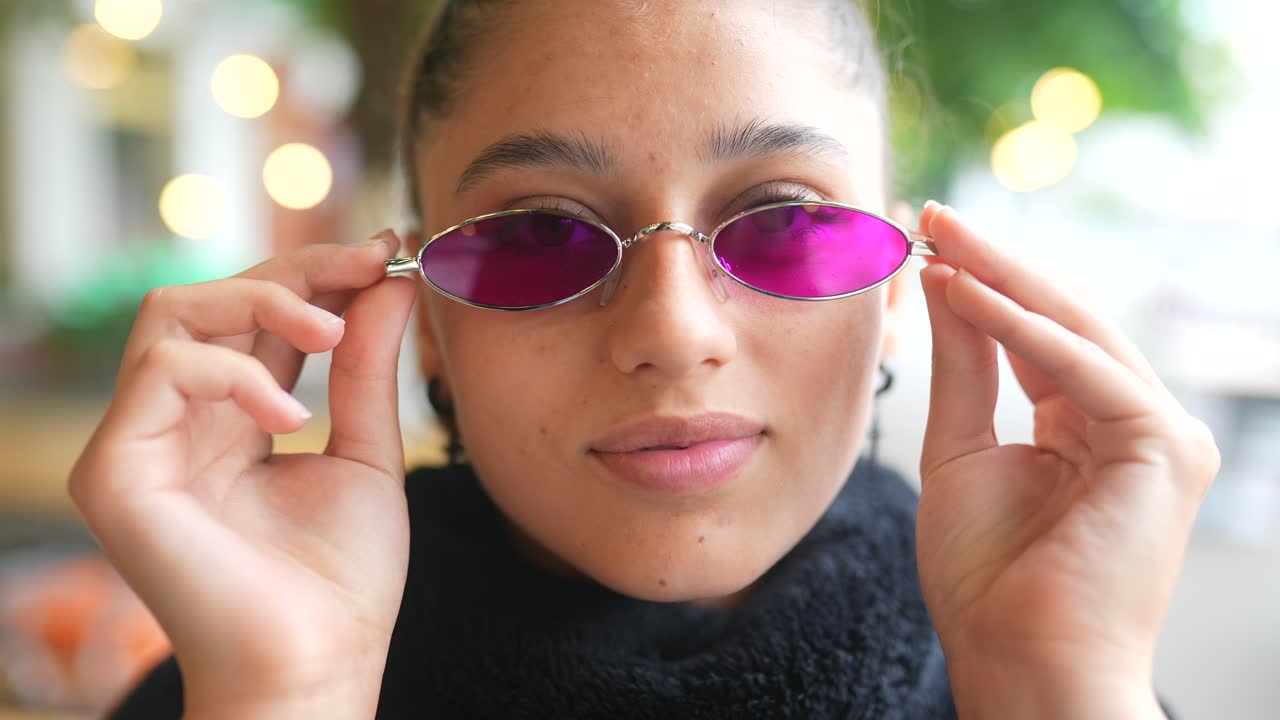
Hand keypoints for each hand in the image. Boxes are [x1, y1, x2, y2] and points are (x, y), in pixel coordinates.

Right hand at [68, 232, 417, 716]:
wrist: (318, 664)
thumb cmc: (342, 580)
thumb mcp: (368, 453)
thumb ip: (368, 369)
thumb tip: (389, 280)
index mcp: (233, 421)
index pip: (259, 318)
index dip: (318, 274)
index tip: (385, 250)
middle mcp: (179, 423)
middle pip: (214, 298)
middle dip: (298, 271)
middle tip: (369, 264)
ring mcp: (140, 444)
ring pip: (172, 314)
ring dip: (262, 302)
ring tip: (330, 337)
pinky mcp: (115, 471)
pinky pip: (161, 371)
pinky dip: (233, 372)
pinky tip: (291, 418)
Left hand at [915, 204, 1218, 718]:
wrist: (1018, 663)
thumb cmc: (987, 580)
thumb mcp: (959, 452)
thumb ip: (964, 370)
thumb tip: (946, 282)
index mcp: (1088, 430)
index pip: (1036, 337)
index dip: (983, 285)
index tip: (925, 239)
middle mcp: (1132, 425)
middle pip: (1061, 320)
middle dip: (994, 263)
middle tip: (934, 214)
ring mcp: (1160, 436)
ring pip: (1077, 329)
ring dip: (1005, 275)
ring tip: (941, 233)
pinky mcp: (1167, 448)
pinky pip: (1082, 368)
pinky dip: (1019, 326)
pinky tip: (961, 289)